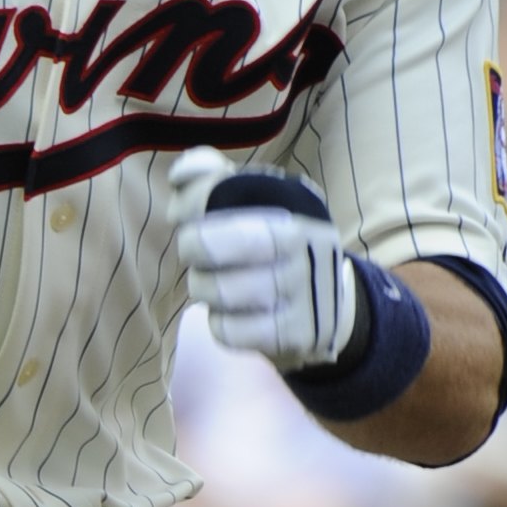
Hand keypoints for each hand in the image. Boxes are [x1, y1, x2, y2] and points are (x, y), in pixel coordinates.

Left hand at [169, 150, 357, 374]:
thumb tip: (181, 174)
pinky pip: (232, 330)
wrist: (327, 306)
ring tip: (209, 284)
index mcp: (294, 201)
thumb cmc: (273, 246)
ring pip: (225, 290)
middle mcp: (304, 241)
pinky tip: (228, 315)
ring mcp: (304, 289)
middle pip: (236, 239)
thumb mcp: (254, 203)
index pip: (230, 189)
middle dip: (196, 246)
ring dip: (203, 287)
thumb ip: (212, 177)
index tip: (179, 214)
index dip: (192, 201)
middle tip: (193, 252)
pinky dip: (219, 324)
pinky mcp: (296, 333)